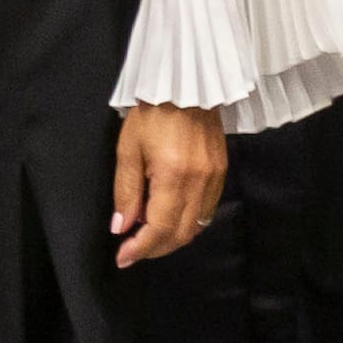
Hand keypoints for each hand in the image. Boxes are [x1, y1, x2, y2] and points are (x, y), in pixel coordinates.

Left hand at [111, 102, 224, 266]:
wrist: (186, 84)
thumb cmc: (152, 113)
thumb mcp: (128, 150)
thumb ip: (126, 191)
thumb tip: (121, 227)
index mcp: (174, 176)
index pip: (159, 228)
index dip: (140, 249)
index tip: (123, 258)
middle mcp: (199, 182)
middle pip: (181, 234)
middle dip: (155, 249)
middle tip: (133, 249)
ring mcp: (215, 177)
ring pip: (196, 226)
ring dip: (172, 237)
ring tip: (148, 232)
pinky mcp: (222, 171)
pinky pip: (207, 210)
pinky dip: (187, 221)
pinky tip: (169, 214)